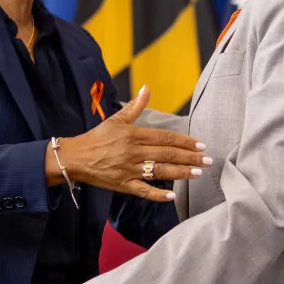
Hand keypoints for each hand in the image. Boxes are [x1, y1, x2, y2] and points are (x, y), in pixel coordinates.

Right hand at [53, 86, 210, 201]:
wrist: (75, 158)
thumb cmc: (98, 137)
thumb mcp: (116, 119)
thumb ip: (135, 106)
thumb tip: (147, 88)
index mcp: (134, 135)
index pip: (165, 137)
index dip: (184, 141)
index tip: (200, 144)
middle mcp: (134, 153)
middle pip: (167, 154)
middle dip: (190, 158)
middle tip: (207, 161)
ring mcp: (129, 170)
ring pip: (160, 172)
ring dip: (181, 173)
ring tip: (198, 173)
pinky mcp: (123, 185)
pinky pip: (144, 191)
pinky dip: (158, 194)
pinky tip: (172, 196)